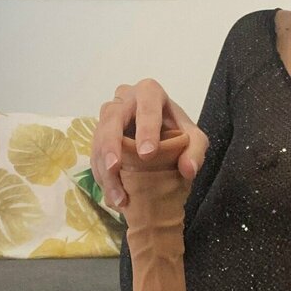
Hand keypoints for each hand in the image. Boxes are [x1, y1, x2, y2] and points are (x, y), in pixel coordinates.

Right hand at [91, 79, 209, 210]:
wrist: (160, 135)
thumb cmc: (176, 131)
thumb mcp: (194, 138)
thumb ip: (195, 151)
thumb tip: (188, 170)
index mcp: (149, 92)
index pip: (146, 106)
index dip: (146, 129)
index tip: (147, 155)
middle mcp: (124, 99)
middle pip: (112, 118)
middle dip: (112, 144)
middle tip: (115, 168)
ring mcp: (108, 117)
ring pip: (98, 138)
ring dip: (105, 169)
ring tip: (118, 197)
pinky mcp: (98, 136)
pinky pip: (94, 154)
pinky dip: (102, 177)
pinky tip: (113, 197)